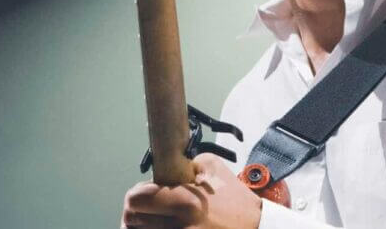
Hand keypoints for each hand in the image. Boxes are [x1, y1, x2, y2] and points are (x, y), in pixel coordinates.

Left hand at [121, 154, 262, 228]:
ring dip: (142, 224)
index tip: (144, 192)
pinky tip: (161, 226)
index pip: (136, 201)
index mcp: (185, 202)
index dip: (136, 194)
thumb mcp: (213, 167)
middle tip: (148, 206)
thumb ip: (185, 162)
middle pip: (131, 221)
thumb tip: (164, 168)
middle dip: (136, 210)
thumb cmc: (235, 200)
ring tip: (155, 218)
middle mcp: (179, 227)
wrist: (254, 227)